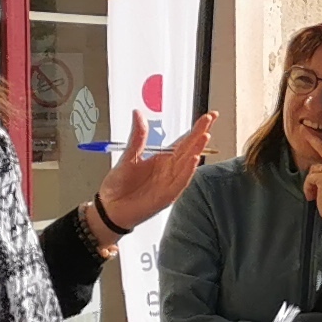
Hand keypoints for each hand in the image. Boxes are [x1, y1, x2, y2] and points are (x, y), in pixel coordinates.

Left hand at [99, 111, 215, 231]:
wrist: (109, 208)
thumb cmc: (119, 185)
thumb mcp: (128, 156)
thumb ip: (138, 136)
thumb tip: (138, 114)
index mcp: (163, 159)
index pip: (184, 141)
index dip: (196, 129)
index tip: (208, 116)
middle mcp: (170, 170)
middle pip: (189, 149)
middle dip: (201, 133)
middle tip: (211, 118)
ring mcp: (170, 182)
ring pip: (188, 164)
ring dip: (197, 150)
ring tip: (205, 136)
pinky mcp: (167, 196)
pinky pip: (180, 182)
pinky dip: (187, 171)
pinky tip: (194, 160)